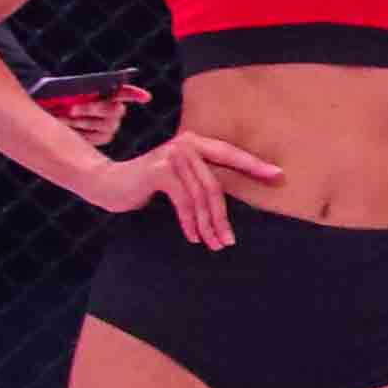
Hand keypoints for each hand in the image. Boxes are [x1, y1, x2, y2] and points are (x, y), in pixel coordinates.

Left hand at [42, 84, 145, 149]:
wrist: (50, 113)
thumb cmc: (56, 98)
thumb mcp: (62, 91)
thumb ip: (73, 92)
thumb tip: (75, 100)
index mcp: (108, 92)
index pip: (125, 92)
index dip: (136, 95)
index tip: (146, 98)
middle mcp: (114, 109)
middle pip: (115, 110)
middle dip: (92, 109)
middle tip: (72, 109)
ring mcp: (111, 124)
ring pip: (107, 126)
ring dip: (83, 122)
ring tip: (62, 118)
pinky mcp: (103, 137)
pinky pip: (99, 138)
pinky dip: (84, 134)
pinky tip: (72, 130)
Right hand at [87, 130, 280, 247]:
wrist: (109, 182)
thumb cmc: (149, 184)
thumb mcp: (181, 179)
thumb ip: (202, 180)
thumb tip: (230, 204)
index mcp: (197, 143)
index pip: (231, 155)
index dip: (255, 166)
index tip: (279, 176)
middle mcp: (187, 145)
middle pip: (215, 185)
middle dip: (223, 217)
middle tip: (231, 241)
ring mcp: (173, 156)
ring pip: (201, 197)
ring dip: (209, 225)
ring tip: (215, 244)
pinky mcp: (160, 171)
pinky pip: (184, 201)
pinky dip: (190, 222)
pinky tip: (194, 237)